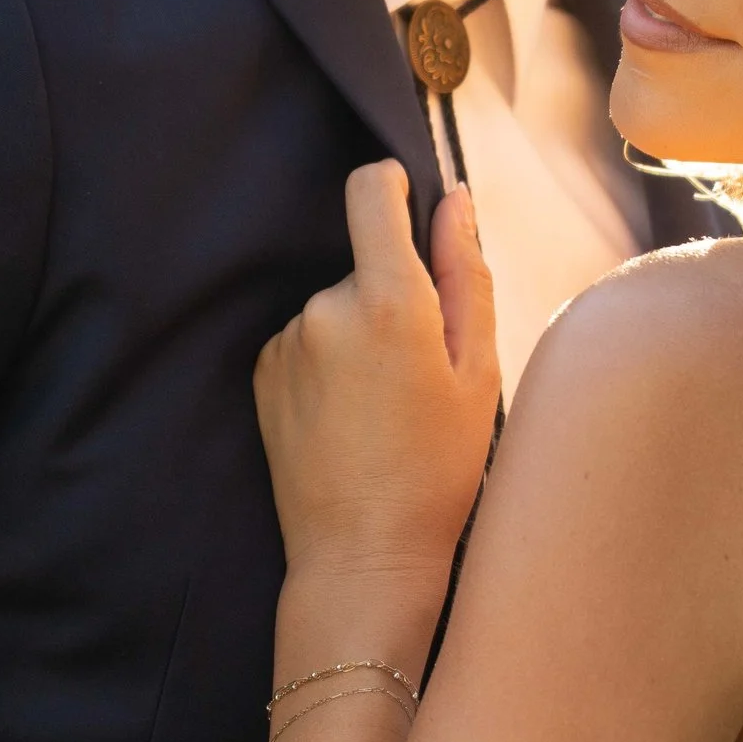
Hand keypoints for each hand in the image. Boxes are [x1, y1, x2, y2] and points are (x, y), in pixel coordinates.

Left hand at [255, 166, 497, 588]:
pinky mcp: (264, 371)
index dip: (391, 186)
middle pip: (366, 265)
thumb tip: (453, 201)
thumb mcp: (478, 371)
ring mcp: (287, 341)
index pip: (369, 191)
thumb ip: (465, 274)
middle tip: (422, 374)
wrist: (362, 555)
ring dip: (360, 337)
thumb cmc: (437, 470)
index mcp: (389, 301)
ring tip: (383, 410)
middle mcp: (326, 308)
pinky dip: (329, 365)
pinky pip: (307, 342)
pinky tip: (349, 421)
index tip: (407, 202)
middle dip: (396, 299)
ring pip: (338, 308)